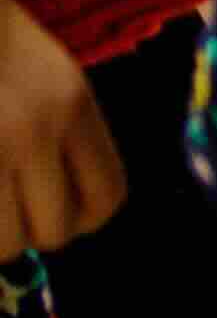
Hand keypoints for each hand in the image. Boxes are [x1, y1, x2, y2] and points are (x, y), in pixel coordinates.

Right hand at [0, 0, 120, 259]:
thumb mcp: (46, 74)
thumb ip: (60, 136)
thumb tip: (58, 219)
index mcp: (71, 102)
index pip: (106, 198)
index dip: (78, 217)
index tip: (48, 207)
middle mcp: (34, 127)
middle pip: (54, 231)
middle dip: (27, 229)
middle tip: (3, 203)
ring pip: (5, 243)